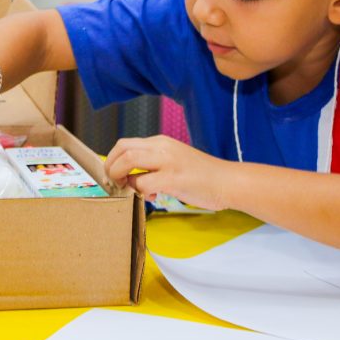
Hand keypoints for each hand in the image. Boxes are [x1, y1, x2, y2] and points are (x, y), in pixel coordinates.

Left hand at [104, 135, 229, 210]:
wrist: (228, 181)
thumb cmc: (202, 176)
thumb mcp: (174, 161)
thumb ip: (154, 164)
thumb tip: (132, 178)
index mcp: (161, 142)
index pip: (125, 143)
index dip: (113, 160)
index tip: (115, 176)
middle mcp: (162, 147)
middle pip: (122, 148)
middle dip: (111, 167)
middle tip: (115, 183)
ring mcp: (168, 161)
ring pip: (128, 160)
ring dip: (120, 176)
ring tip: (128, 189)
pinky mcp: (174, 178)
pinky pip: (144, 183)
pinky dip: (140, 191)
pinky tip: (152, 197)